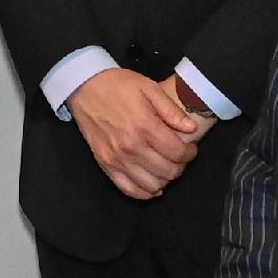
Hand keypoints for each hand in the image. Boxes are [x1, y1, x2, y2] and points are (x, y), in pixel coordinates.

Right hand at [69, 67, 207, 199]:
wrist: (85, 87)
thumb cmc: (118, 86)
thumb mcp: (149, 88)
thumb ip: (172, 110)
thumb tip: (192, 128)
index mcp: (145, 126)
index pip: (177, 153)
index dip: (190, 153)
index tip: (190, 148)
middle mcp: (131, 147)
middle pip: (167, 171)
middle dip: (180, 166)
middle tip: (180, 157)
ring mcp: (117, 159)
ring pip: (151, 185)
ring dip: (165, 179)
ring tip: (166, 167)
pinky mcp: (105, 165)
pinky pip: (129, 189)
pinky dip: (144, 192)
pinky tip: (152, 184)